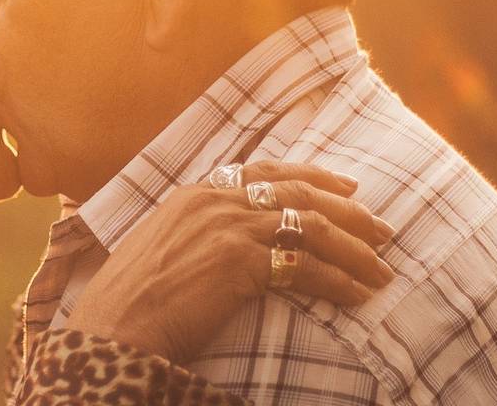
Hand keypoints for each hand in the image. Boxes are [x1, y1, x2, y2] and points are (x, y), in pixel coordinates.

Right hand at [64, 161, 394, 364]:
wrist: (113, 326)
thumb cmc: (132, 300)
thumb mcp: (162, 246)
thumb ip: (196, 231)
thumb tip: (226, 242)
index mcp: (195, 193)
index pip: (266, 171)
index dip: (314, 177)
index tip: (347, 189)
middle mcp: (214, 200)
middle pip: (298, 192)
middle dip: (348, 210)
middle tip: (383, 228)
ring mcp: (227, 227)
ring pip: (309, 226)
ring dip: (354, 248)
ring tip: (382, 269)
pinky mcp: (238, 261)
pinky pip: (305, 267)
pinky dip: (338, 281)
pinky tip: (358, 295)